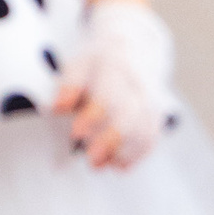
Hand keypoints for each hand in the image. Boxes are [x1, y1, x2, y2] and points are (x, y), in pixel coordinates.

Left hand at [54, 0, 173, 169]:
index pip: (108, 95)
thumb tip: (57, 108)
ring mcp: (151, 101)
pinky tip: (118, 165)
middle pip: (130, 115)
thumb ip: (68, 86)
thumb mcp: (79, 64)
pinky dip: (136, 154)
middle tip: (91, 159)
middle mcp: (138, 85)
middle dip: (111, 139)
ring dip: (122, 151)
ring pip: (143, 130)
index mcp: (115, 68)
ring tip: (99, 165)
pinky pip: (151, 138)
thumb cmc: (99, 61)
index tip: (76, 134)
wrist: (134, 48)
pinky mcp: (156, 116)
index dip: (93, 116)